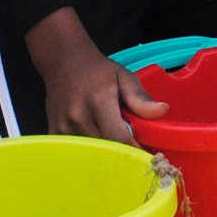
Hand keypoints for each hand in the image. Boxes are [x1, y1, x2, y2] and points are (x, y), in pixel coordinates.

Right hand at [29, 9, 165, 143]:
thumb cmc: (97, 71)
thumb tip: (162, 111)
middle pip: (106, 150)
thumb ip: (140, 98)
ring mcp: (64, 127)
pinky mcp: (55, 133)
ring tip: (110, 136)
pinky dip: (89, 152)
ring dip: (104, 153)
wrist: (63, 62)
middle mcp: (78, 116)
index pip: (120, 138)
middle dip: (122, 153)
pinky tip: (95, 137)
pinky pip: (77, 153)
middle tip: (131, 146)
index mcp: (99, 101)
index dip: (135, 151)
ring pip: (92, 154)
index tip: (145, 155)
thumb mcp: (123, 77)